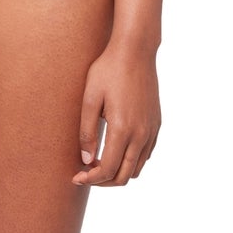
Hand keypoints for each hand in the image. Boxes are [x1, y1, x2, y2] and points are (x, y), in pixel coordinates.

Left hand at [73, 37, 160, 185]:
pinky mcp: (156, 124)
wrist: (136, 51)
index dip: (89, 179)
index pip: (107, 170)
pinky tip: (115, 150)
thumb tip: (86, 160)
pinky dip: (131, 161)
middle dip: (102, 181)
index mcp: (122, 129)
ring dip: (117, 172)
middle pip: (123, 176)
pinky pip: (146, 154)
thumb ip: (86, 132)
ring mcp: (151, 130)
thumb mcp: (89, 99)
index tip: (76, 177)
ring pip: (136, 168)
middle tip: (85, 174)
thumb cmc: (108, 70)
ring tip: (98, 163)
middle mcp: (141, 134)